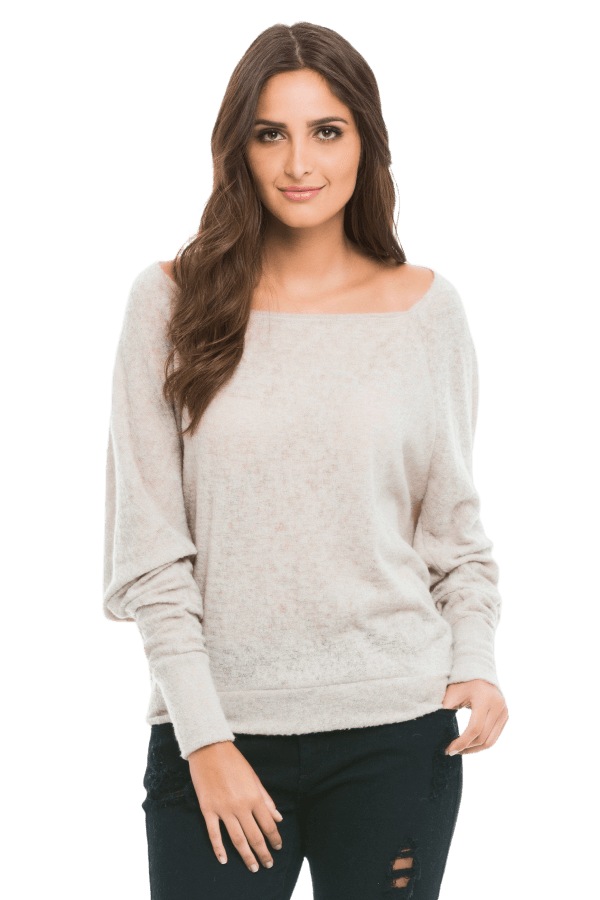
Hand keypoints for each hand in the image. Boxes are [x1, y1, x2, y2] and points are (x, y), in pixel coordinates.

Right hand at [188, 740, 283, 871]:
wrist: (209, 749)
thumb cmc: (234, 761)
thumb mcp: (254, 777)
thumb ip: (266, 799)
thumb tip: (278, 817)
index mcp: (254, 796)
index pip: (268, 824)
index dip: (275, 838)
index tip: (278, 847)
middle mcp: (240, 805)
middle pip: (254, 836)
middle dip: (263, 852)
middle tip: (268, 864)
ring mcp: (223, 809)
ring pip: (237, 839)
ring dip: (246, 856)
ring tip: (253, 867)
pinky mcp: (208, 809)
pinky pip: (213, 833)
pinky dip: (219, 849)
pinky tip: (224, 860)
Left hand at [442, 679, 508, 755]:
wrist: (478, 672)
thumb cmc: (462, 683)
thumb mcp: (452, 694)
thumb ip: (445, 711)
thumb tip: (436, 732)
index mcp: (484, 698)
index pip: (475, 728)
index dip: (461, 742)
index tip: (449, 749)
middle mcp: (498, 705)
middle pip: (483, 737)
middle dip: (466, 747)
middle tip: (452, 751)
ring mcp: (504, 711)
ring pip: (491, 741)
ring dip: (474, 749)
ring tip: (460, 750)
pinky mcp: (506, 716)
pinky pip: (494, 737)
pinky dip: (482, 743)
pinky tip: (469, 745)